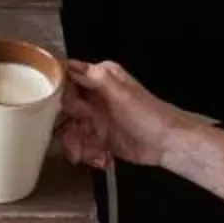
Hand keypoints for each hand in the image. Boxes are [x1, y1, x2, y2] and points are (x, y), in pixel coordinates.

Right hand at [58, 60, 203, 171]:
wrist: (168, 144)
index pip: (67, 79)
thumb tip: (70, 64)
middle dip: (67, 127)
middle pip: (64, 109)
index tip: (54, 108)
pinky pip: (81, 145)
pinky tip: (101, 158)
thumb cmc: (150, 115)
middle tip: (76, 138)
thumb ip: (96, 77)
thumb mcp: (122, 93)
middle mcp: (94, 97)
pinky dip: (88, 154)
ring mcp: (95, 119)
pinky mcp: (98, 138)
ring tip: (89, 154)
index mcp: (99, 78)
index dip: (56, 93)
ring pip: (70, 129)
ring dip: (77, 144)